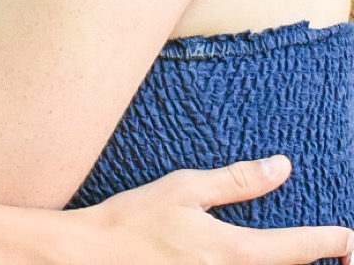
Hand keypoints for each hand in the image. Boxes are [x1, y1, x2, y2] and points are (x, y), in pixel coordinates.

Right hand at [90, 156, 353, 264]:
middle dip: (322, 261)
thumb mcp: (183, 188)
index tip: (351, 238)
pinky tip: (262, 262)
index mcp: (236, 252)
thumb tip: (281, 167)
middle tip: (345, 253)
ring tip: (307, 258)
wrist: (94, 257)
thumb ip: (236, 181)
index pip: (302, 249)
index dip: (334, 242)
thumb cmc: (134, 219)